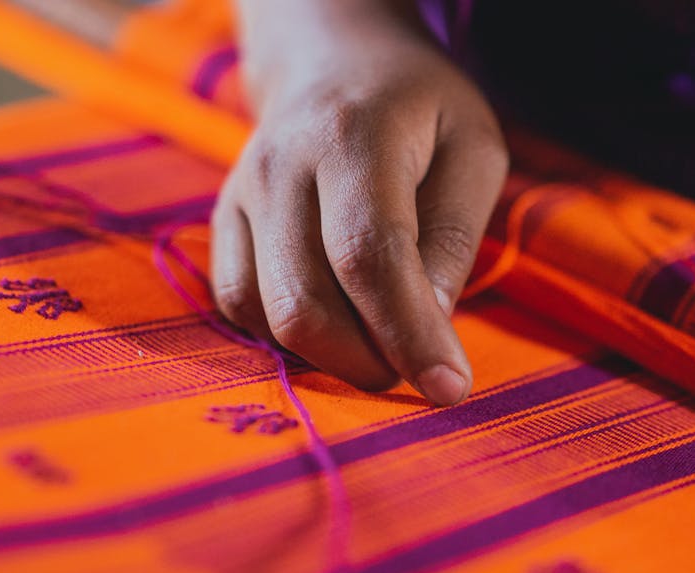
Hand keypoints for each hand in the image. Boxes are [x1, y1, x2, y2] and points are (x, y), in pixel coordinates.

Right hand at [212, 1, 507, 404]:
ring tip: (378, 338)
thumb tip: (429, 329)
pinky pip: (239, 307)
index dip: (407, 333)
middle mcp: (280, 166)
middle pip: (305, 302)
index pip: (369, 256)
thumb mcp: (473, 150)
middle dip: (367, 360)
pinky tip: (333, 319)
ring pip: (267, 316)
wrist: (330, 63)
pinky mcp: (222, 221)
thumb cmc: (417, 111)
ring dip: (330, 356)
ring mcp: (240, 194)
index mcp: (351, 136)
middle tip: (414, 362)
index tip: (449, 388)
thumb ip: (453, 237)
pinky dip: (287, 337)